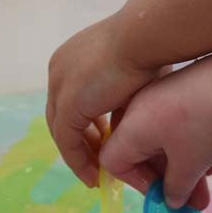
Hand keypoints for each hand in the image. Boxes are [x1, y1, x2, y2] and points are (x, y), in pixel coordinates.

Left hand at [46, 14, 164, 188]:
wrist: (147, 36)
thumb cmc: (151, 47)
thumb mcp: (136, 74)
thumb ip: (130, 94)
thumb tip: (144, 108)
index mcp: (74, 58)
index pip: (72, 98)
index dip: (86, 123)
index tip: (102, 140)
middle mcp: (59, 70)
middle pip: (61, 116)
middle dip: (80, 142)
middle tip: (98, 162)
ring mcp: (60, 87)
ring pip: (61, 131)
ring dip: (78, 156)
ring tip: (97, 174)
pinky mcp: (68, 105)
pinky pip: (67, 142)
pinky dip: (79, 162)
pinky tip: (95, 176)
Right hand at [101, 41, 211, 208]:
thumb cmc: (205, 127)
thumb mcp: (190, 166)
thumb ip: (176, 189)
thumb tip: (173, 202)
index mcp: (131, 126)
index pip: (114, 162)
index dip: (137, 183)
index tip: (164, 193)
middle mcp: (139, 107)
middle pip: (141, 151)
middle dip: (168, 179)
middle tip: (192, 200)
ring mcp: (160, 93)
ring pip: (162, 139)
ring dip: (183, 164)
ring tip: (208, 181)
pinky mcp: (181, 86)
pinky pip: (175, 122)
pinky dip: (190, 142)